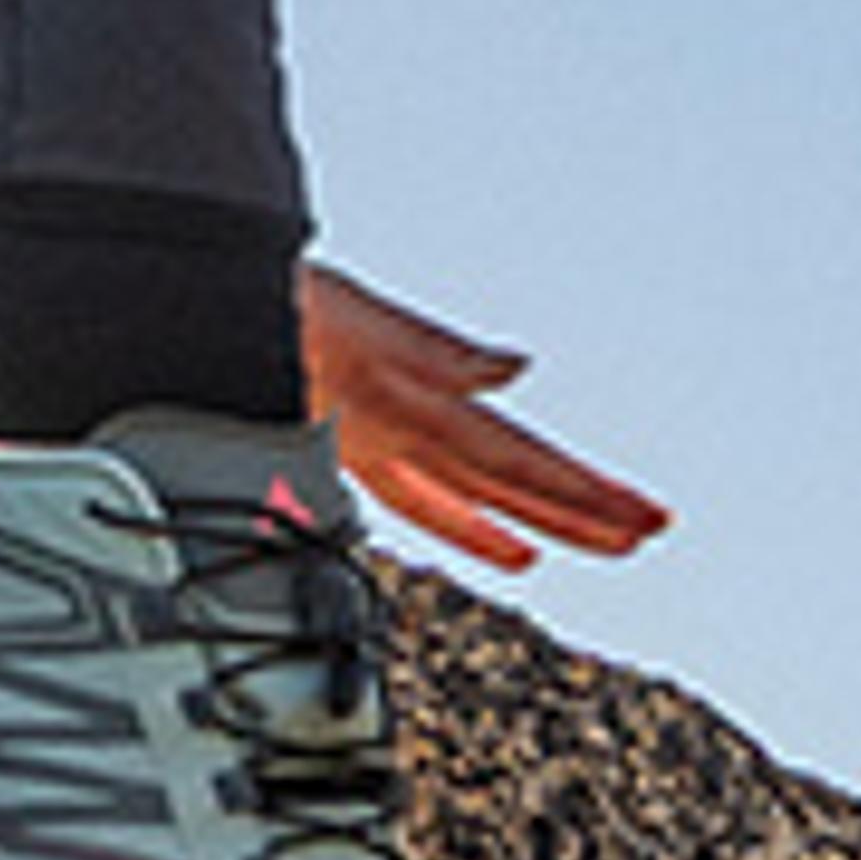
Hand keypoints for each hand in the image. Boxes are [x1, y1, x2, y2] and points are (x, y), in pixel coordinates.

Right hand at [303, 260, 672, 573]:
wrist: (216, 325)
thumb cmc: (278, 316)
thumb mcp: (365, 320)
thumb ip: (441, 353)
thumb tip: (511, 366)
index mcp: (419, 410)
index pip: (521, 463)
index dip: (584, 493)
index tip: (642, 515)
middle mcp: (410, 437)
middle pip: (513, 486)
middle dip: (582, 512)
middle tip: (644, 531)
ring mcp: (385, 446)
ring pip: (477, 495)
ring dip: (536, 518)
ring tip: (586, 543)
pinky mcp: (359, 441)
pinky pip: (425, 495)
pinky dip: (467, 516)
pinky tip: (495, 526)